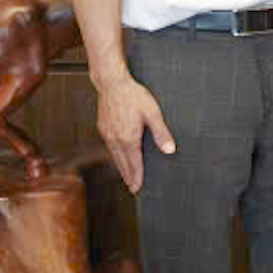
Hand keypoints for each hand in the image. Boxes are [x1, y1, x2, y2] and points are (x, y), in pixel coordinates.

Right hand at [95, 77, 174, 193]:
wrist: (112, 83)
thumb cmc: (134, 96)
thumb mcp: (153, 113)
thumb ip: (161, 133)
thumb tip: (170, 150)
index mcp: (128, 138)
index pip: (134, 162)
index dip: (137, 176)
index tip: (138, 187)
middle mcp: (115, 139)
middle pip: (122, 163)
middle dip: (128, 176)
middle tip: (133, 188)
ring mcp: (107, 133)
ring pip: (114, 156)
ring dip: (121, 167)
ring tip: (126, 176)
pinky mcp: (103, 127)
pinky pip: (109, 147)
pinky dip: (115, 156)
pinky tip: (118, 156)